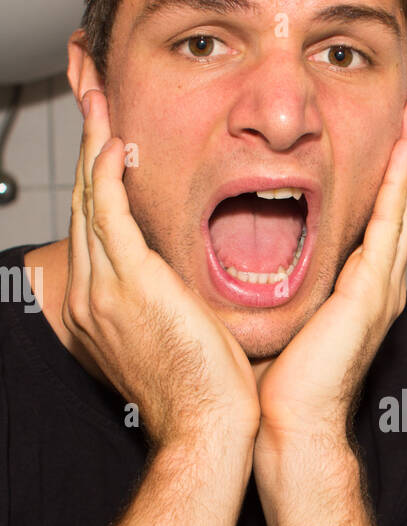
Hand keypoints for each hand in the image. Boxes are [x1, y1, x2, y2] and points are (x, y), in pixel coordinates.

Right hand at [63, 90, 261, 451]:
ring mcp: (103, 287)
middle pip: (81, 202)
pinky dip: (104, 173)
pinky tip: (112, 140)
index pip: (94, 225)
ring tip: (99, 99)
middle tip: (92, 97)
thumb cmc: (205, 391)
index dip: (95, 176)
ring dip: (92, 143)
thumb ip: (168, 299)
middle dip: (85, 146)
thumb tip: (183, 280)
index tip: (104, 138)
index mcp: (100, 306)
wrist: (206, 428)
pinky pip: (106, 211)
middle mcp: (91, 294)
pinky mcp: (127, 283)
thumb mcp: (179, 334)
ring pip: (88, 198)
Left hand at [253, 76, 406, 456]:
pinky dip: (397, 181)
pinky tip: (401, 146)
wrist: (292, 427)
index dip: (385, 165)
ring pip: (401, 199)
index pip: (377, 212)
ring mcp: (380, 285)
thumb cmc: (281, 387)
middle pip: (399, 195)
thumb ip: (277, 282)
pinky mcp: (371, 290)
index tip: (386, 124)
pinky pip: (388, 222)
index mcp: (357, 289)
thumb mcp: (280, 317)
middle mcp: (377, 283)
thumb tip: (242, 254)